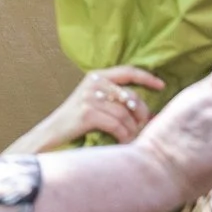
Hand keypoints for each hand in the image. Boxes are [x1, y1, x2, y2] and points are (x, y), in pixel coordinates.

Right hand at [6, 66, 166, 154]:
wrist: (50, 135)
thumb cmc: (77, 124)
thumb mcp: (95, 104)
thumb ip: (118, 103)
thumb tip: (151, 115)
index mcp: (96, 76)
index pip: (127, 71)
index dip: (146, 77)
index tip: (161, 85)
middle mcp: (93, 83)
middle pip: (131, 97)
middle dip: (141, 115)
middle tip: (142, 127)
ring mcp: (89, 97)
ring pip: (126, 114)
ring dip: (132, 130)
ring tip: (130, 138)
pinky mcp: (87, 113)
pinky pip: (117, 125)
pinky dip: (123, 135)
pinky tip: (122, 141)